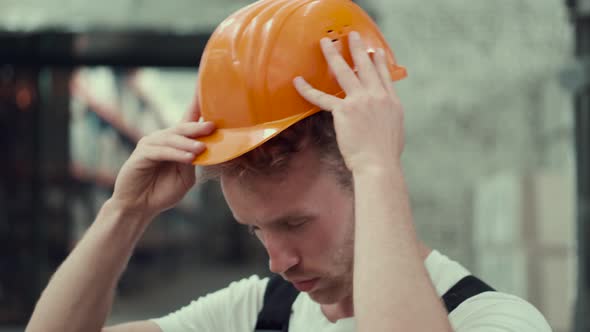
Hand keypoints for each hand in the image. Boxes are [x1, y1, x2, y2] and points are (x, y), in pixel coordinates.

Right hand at [111, 101, 214, 218]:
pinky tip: (189, 158)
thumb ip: (194, 162)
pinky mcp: (141, 154)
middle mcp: (161, 139)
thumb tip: (205, 147)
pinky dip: (176, 154)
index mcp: (175, 142)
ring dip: (188, 143)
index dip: (196, 106)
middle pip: (181, 128)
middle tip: (212, 127)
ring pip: (171, 139)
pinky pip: (161, 152)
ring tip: (202, 148)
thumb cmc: (162, 192)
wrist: (139, 207)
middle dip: (197, 127)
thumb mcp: (185, 177)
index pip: (187, 120)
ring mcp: (150, 145)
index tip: (206, 92)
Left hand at [293, 31, 404, 172]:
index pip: (384, 75)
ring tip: (326, 43)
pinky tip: (298, 81)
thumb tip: (382, 116)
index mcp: (391, 101)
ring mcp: (360, 101)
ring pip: (344, 72)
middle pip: (366, 66)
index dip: (379, 61)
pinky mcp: (344, 111)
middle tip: (351, 36)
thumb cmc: (386, 154)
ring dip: (333, 55)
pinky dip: (307, 89)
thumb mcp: (396, 129)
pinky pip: (321, 97)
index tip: (375, 51)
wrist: (379, 164)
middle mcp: (377, 96)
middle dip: (358, 48)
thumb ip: (388, 117)